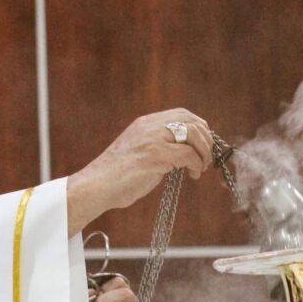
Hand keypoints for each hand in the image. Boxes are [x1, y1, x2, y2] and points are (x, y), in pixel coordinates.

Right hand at [67, 109, 212, 234]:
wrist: (96, 187)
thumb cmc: (115, 177)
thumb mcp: (138, 152)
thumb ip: (157, 146)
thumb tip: (183, 153)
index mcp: (145, 123)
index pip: (182, 114)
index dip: (199, 128)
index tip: (203, 145)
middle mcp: (149, 126)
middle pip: (192, 121)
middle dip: (206, 140)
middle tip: (206, 159)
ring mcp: (152, 139)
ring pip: (193, 135)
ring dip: (203, 152)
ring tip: (201, 167)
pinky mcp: (155, 155)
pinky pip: (188, 155)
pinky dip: (197, 165)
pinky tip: (194, 175)